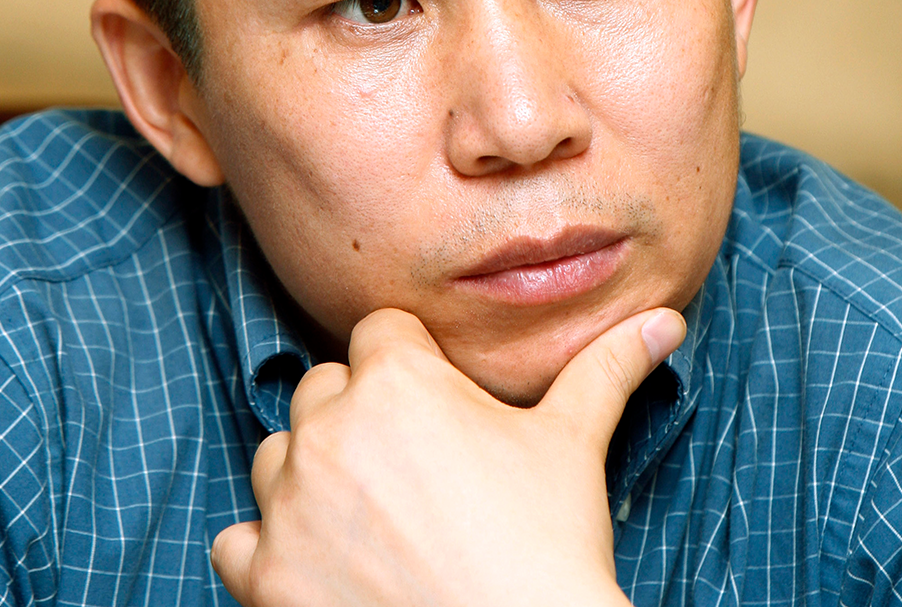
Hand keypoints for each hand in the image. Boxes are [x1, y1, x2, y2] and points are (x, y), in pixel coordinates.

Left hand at [211, 306, 684, 605]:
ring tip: (367, 510)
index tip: (435, 402)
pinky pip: (237, 537)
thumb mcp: (574, 442)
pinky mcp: (266, 578)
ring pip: (278, 455)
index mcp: (396, 379)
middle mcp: (330, 428)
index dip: (410, 363)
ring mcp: (290, 504)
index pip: (379, 334)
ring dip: (310, 473)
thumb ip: (608, 368)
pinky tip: (318, 560)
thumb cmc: (544, 544)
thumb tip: (665, 322)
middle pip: (324, 388)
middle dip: (358, 413)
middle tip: (408, 462)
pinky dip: (268, 544)